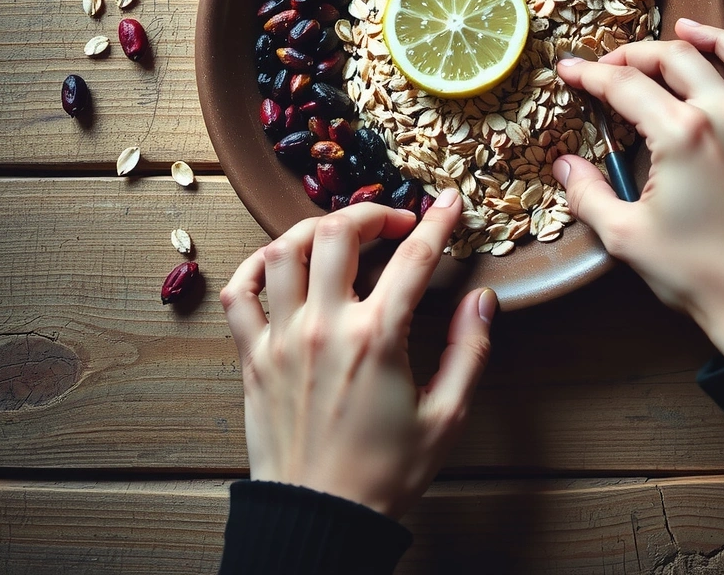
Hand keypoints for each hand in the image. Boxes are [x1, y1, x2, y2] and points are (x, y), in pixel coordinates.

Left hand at [220, 189, 496, 518]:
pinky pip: (239, 293)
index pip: (414, 258)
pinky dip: (256, 266)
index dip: (437, 222)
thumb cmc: (385, 474)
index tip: (450, 203)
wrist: (322, 521)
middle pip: (337, 234)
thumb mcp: (446, 417)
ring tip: (340, 236)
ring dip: (315, 230)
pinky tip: (280, 263)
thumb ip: (469, 351)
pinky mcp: (253, 358)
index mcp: (376, 338)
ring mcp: (281, 338)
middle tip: (394, 224)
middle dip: (371, 213)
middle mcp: (324, 326)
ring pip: (283, 251)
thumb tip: (484, 300)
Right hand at [553, 18, 723, 363]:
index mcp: (682, 134)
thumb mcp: (626, 237)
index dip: (591, 75)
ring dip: (701, 37)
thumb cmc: (700, 274)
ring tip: (681, 27)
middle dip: (634, 54)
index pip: (626, 85)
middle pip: (674, 59)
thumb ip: (588, 194)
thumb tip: (564, 166)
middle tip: (608, 65)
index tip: (569, 72)